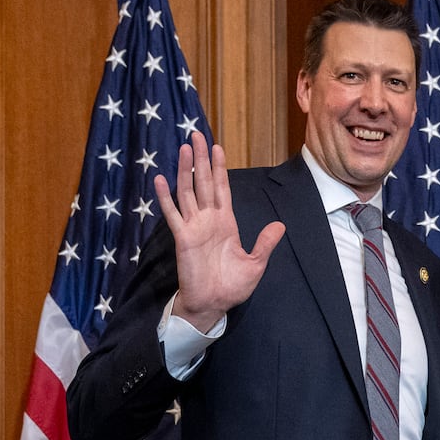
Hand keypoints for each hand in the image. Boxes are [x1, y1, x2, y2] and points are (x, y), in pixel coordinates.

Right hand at [156, 131, 285, 329]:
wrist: (214, 304)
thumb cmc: (232, 286)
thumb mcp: (255, 264)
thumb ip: (265, 243)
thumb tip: (280, 225)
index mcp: (226, 223)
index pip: (222, 189)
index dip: (220, 168)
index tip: (217, 147)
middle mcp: (208, 220)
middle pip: (204, 183)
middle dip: (202, 159)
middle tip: (197, 135)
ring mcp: (194, 227)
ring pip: (188, 192)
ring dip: (185, 170)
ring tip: (184, 148)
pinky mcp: (183, 238)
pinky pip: (173, 214)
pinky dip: (165, 197)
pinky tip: (159, 180)